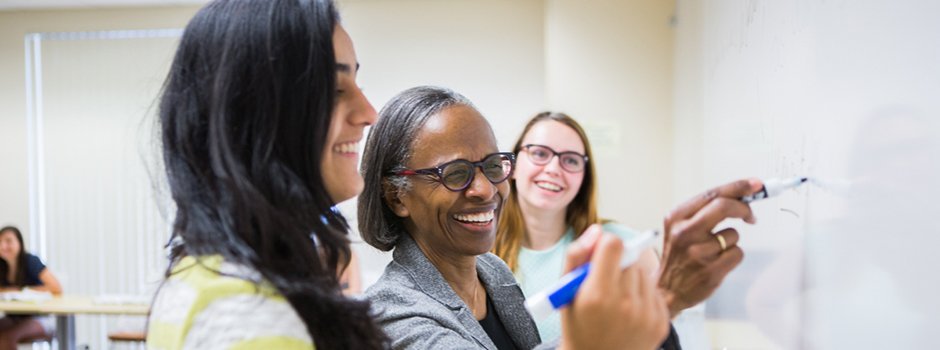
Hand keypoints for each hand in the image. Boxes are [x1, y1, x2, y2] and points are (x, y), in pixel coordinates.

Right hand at [559, 224, 669, 349]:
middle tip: (605, 284)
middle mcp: (625, 305)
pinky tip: (629, 311)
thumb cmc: (578, 325)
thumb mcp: (564, 292)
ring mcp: (646, 316)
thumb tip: (597, 230)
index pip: (614, 245)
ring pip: (644, 273)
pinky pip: (655, 291)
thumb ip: (576, 255)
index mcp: (597, 295)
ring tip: (616, 300)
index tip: (600, 256)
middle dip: (617, 265)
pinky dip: (643, 295)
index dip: (606, 245)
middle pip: (629, 258)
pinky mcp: (661, 323)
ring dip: (631, 279)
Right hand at [658, 178, 761, 316]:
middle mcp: (684, 232)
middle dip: (744, 208)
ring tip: (715, 251)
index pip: (711, 194)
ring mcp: (698, 252)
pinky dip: (733, 256)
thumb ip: (705, 211)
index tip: (756, 184)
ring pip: (734, 234)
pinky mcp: (711, 270)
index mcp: (676, 217)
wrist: (666, 290)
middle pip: (724, 206)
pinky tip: (718, 262)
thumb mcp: (680, 228)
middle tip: (751, 216)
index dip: (737, 187)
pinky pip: (738, 253)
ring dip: (731, 241)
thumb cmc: (679, 256)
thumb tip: (741, 195)